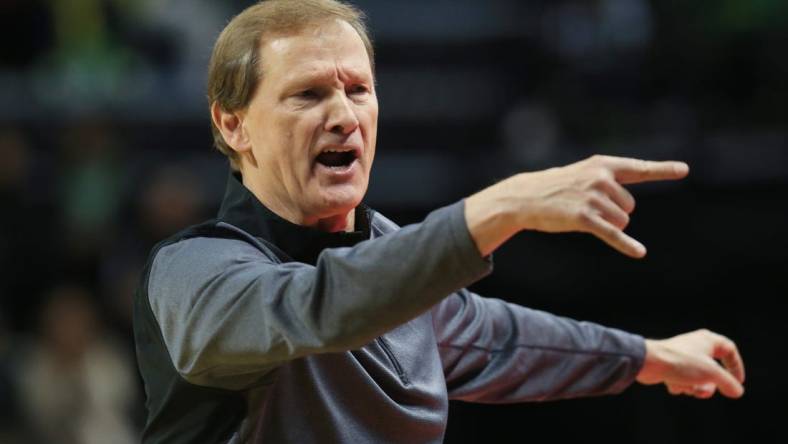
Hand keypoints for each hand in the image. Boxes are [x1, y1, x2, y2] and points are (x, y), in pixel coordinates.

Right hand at [465, 155, 688, 256]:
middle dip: (614, 212)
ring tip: (580, 215)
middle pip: (630, 206)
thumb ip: (609, 182)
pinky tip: (639, 252)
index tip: (684, 170)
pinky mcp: (584, 218)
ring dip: (607, 224)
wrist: (525, 196)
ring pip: (621, 221)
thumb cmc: (556, 187)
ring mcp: (592, 198)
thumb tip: (628, 206)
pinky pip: (612, 233)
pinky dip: (626, 244)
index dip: (663, 170)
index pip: (639, 168)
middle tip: (586, 206)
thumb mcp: (583, 174)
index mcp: (603, 165)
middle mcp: (600, 178)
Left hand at [636, 329, 745, 398]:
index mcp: (708, 340)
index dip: (736, 366)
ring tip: (686, 387)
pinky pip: (683, 380)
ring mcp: (683, 356)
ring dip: (694, 387)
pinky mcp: (671, 365)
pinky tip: (672, 383)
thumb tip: (737, 391)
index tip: (738, 382)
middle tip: (705, 392)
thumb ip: (728, 383)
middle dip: (710, 385)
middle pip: (713, 370)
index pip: (729, 350)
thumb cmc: (682, 362)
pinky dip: (680, 385)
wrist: (649, 363)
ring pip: (698, 378)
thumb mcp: (712, 373)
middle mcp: (696, 346)